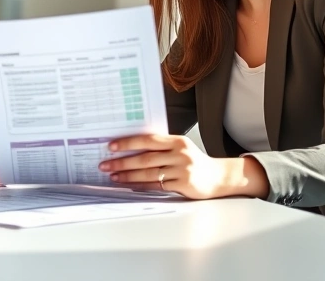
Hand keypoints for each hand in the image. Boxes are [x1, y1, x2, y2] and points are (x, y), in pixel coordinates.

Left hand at [100, 134, 268, 199]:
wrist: (219, 177)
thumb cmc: (194, 162)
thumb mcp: (180, 149)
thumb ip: (161, 147)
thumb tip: (130, 148)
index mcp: (177, 141)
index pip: (148, 140)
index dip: (128, 142)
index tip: (111, 146)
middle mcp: (180, 153)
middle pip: (145, 157)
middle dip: (122, 161)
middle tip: (105, 164)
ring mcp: (182, 169)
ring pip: (149, 172)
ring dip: (128, 175)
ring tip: (113, 176)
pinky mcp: (184, 184)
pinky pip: (157, 186)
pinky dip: (141, 186)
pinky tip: (129, 185)